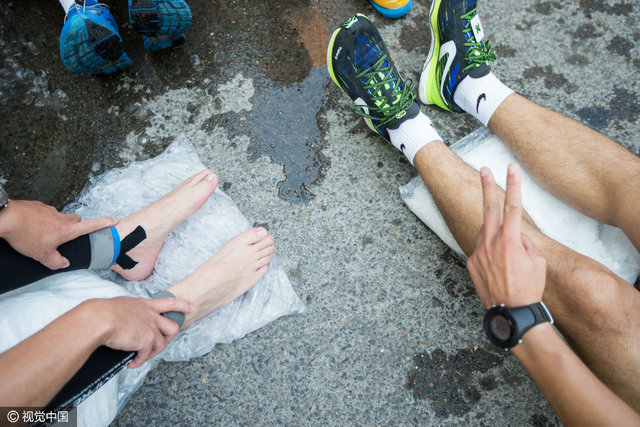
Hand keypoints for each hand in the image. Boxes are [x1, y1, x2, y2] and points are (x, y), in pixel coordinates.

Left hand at [0, 200, 117, 269]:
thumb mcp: (42, 256)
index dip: (104, 223)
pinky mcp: (36, 206)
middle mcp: (61, 218)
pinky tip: (30, 227)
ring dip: (55, 224)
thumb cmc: (25, 235)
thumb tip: (63, 263)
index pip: (91, 225)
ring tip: (42, 234)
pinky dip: (41, 220)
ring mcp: (48, 210)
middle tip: (67, 235)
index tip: (114, 221)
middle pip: (75, 219)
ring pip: (58, 216)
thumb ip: (56, 262)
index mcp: (67, 230)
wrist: (6, 218)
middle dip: (75, 225)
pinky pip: (43, 213)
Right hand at [90, 296, 192, 368]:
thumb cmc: (102, 312)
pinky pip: (146, 355)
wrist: (99, 320)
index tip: (191, 307)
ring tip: (140, 357)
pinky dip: (138, 361)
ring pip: (161, 344)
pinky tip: (131, 363)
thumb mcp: (121, 305)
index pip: (169, 302)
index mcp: (145, 305)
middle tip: (158, 345)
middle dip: (168, 338)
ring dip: (151, 353)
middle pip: (172, 327)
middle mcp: (151, 316)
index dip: (182, 305)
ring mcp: (150, 328)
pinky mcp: (146, 341)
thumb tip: (124, 320)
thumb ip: (129, 312)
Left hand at [466, 164, 546, 307]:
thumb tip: (514, 233)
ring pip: (486, 232)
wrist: (512, 313)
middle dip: (487, 186)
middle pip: (489, 208)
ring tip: (507, 256)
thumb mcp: (537, 261)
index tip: (511, 168)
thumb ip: (524, 241)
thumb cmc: (530, 288)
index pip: (513, 206)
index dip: (514, 185)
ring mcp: (477, 253)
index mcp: (510, 241)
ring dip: (495, 234)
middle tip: (484, 169)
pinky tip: (499, 269)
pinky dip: (490, 253)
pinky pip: (482, 250)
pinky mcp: (470, 263)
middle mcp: (490, 243)